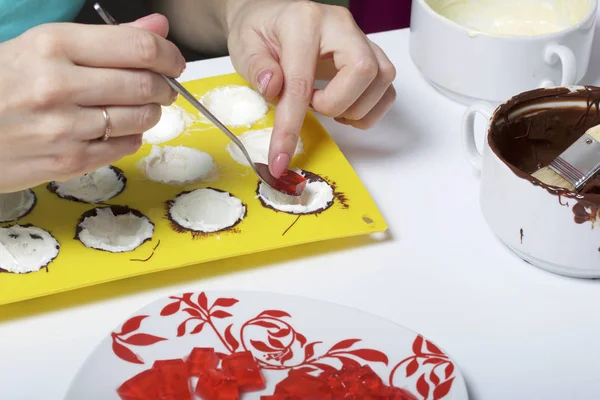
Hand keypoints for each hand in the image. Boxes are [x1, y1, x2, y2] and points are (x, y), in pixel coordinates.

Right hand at [0, 14, 184, 192]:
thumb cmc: (0, 84)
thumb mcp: (42, 47)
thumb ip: (106, 39)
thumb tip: (158, 27)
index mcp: (53, 45)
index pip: (138, 48)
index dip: (168, 55)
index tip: (174, 61)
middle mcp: (60, 86)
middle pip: (146, 85)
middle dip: (165, 86)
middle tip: (163, 87)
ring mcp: (65, 128)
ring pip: (141, 119)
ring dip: (151, 112)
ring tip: (138, 107)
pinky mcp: (69, 161)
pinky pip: (125, 147)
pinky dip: (132, 136)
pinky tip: (115, 129)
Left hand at [227, 0, 396, 176]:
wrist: (273, 18)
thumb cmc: (260, 31)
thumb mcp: (245, 46)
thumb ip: (257, 67)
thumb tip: (273, 87)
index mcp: (303, 22)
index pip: (302, 80)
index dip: (290, 126)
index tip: (280, 158)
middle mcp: (338, 25)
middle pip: (363, 70)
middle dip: (338, 104)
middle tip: (314, 107)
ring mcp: (359, 38)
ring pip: (382, 79)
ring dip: (355, 108)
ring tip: (326, 106)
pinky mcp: (371, 55)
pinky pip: (387, 88)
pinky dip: (369, 110)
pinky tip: (343, 108)